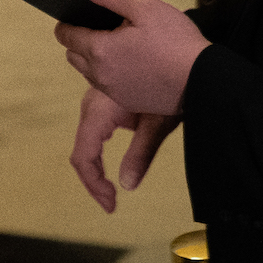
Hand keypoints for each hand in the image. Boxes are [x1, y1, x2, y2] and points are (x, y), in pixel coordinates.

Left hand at [53, 0, 210, 116]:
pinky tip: (133, 63)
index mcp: (100, 50)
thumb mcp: (143, 6)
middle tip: (101, 27)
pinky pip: (108, 87)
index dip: (67, 23)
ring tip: (119, 44)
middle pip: (73, 56)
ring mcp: (115, 93)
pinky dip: (111, 74)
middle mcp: (102, 76)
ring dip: (94, 59)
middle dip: (79, 41)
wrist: (204, 80)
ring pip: (89, 73)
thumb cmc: (176, 41)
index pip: (66, 36)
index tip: (73, 16)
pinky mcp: (130, 103)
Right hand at [67, 85, 178, 213]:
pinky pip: (93, 127)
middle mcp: (93, 102)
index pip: (83, 155)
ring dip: (94, 165)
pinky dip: (98, 149)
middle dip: (93, 179)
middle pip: (82, 149)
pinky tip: (108, 161)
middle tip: (111, 201)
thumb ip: (141, 155)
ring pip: (86, 138)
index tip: (110, 204)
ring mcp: (97, 97)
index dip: (93, 184)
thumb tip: (127, 185)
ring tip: (109, 188)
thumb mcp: (158, 124)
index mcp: (100, 109)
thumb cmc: (173, 86)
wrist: (180, 58)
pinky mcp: (105, 95)